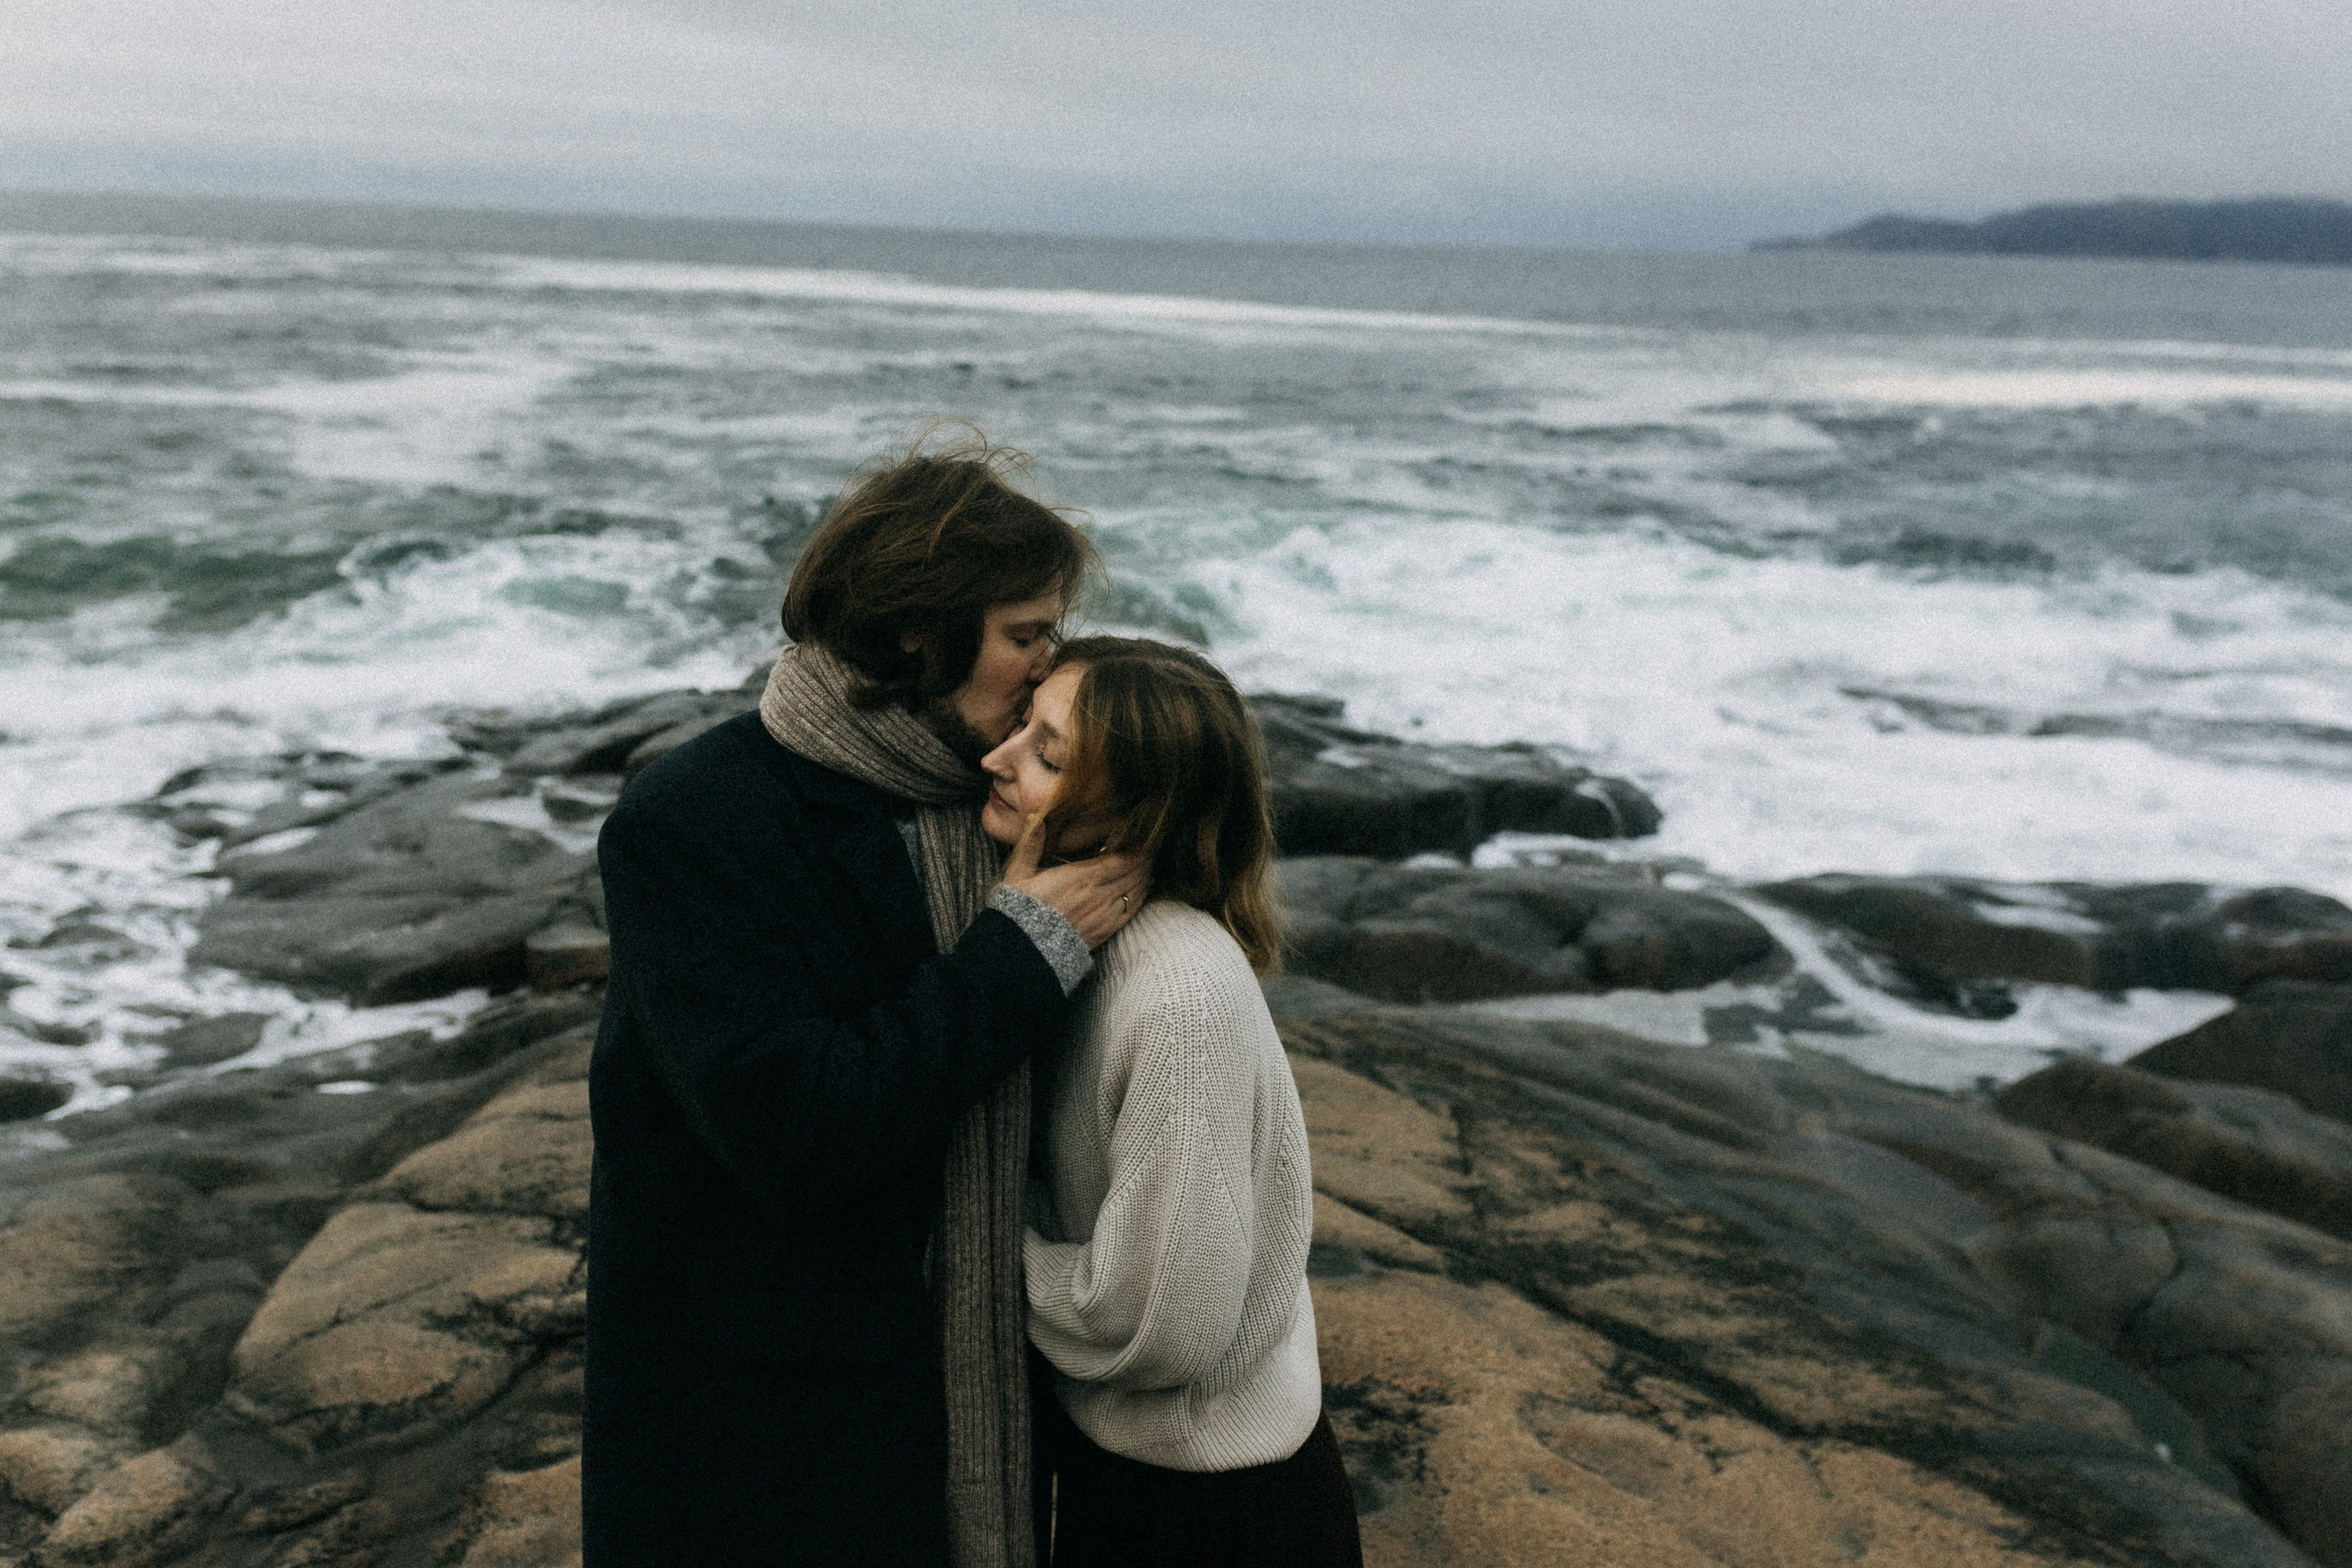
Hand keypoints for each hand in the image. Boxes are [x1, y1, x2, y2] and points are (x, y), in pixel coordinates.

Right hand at [1004, 814, 1147, 948]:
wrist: (1026, 948)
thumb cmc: (1021, 908)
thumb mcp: (1019, 874)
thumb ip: (1031, 844)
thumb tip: (1034, 817)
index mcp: (1081, 877)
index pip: (1122, 859)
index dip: (1137, 848)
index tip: (1143, 838)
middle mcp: (1098, 894)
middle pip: (1134, 872)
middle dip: (1144, 860)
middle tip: (1150, 849)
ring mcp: (1104, 914)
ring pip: (1136, 890)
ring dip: (1145, 876)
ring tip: (1148, 865)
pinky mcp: (1106, 930)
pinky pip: (1132, 910)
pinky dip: (1141, 896)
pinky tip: (1143, 888)